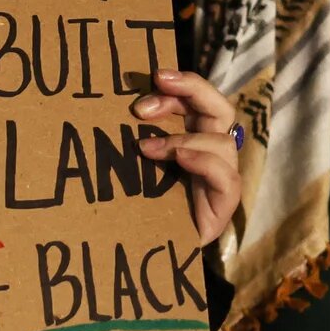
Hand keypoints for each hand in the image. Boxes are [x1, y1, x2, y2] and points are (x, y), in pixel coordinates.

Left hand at [134, 67, 243, 244]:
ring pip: (221, 139)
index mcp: (192, 139)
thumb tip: (103, 104)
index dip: (182, 85)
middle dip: (191, 89)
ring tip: (144, 146)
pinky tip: (178, 159)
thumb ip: (131, 138)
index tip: (154, 75)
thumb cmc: (135, 207)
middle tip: (158, 81)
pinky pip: (226, 175)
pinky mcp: (224, 205)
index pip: (199, 102)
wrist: (147, 254)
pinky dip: (201, 161)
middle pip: (220, 108)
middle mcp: (211, 154)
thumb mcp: (130, 165)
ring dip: (181, 136)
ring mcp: (221, 178)